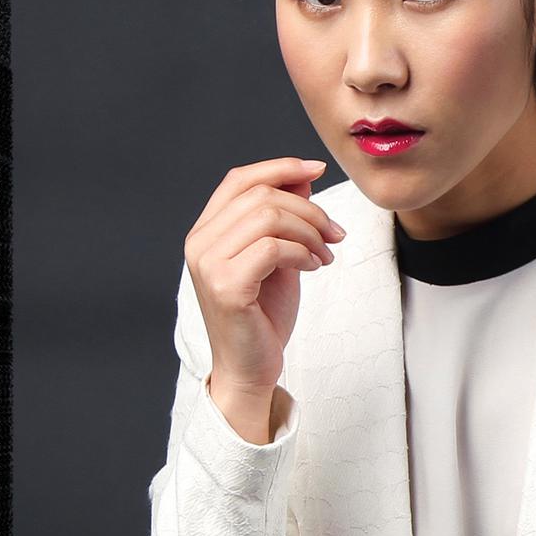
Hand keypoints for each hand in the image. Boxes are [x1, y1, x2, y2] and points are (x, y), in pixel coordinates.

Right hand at [184, 157, 346, 403]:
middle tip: (335, 234)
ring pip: (268, 217)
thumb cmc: (263, 316)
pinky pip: (273, 248)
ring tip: (326, 255)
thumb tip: (303, 177)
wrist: (251, 368)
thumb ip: (284, 219)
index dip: (280, 167)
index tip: (317, 169)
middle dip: (309, 209)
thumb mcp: (279, 257)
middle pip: (260, 195)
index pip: (239, 179)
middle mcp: (200, 243)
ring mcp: (208, 264)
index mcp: (206, 231)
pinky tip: (315, 268)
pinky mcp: (226, 286)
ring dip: (310, 232)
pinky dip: (303, 253)